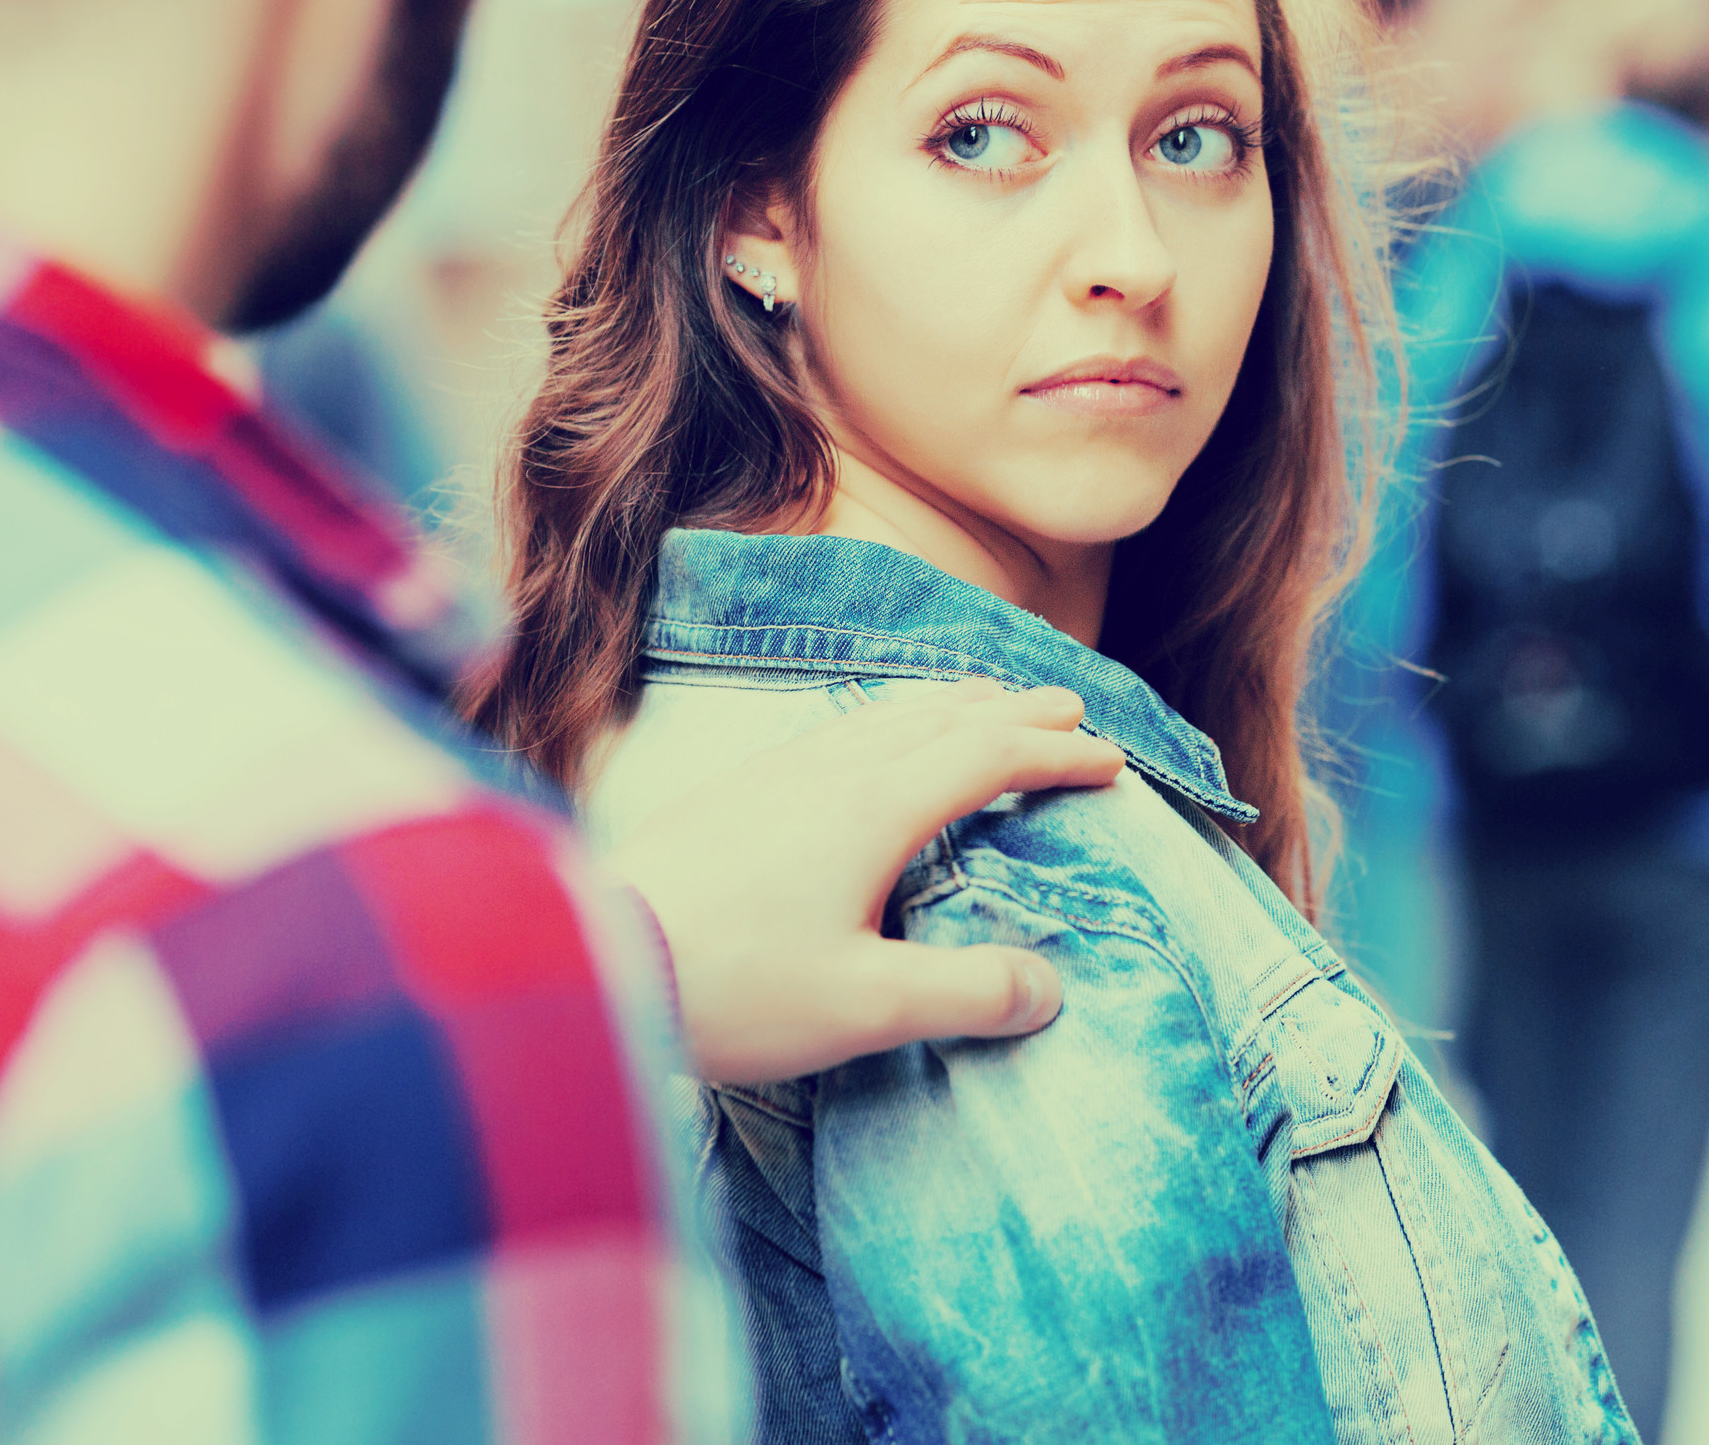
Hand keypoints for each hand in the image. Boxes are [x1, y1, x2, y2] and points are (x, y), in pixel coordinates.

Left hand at [599, 682, 1124, 1083]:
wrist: (597, 955)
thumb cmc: (731, 986)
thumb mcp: (864, 1006)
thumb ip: (965, 994)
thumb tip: (1050, 987)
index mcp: (876, 806)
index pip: (989, 758)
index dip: (1056, 756)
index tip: (1111, 761)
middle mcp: (834, 769)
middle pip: (946, 717)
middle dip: (1016, 713)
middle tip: (1071, 710)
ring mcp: (782, 771)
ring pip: (890, 713)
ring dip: (954, 703)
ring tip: (988, 702)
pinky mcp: (742, 789)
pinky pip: (845, 726)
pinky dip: (896, 716)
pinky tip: (876, 739)